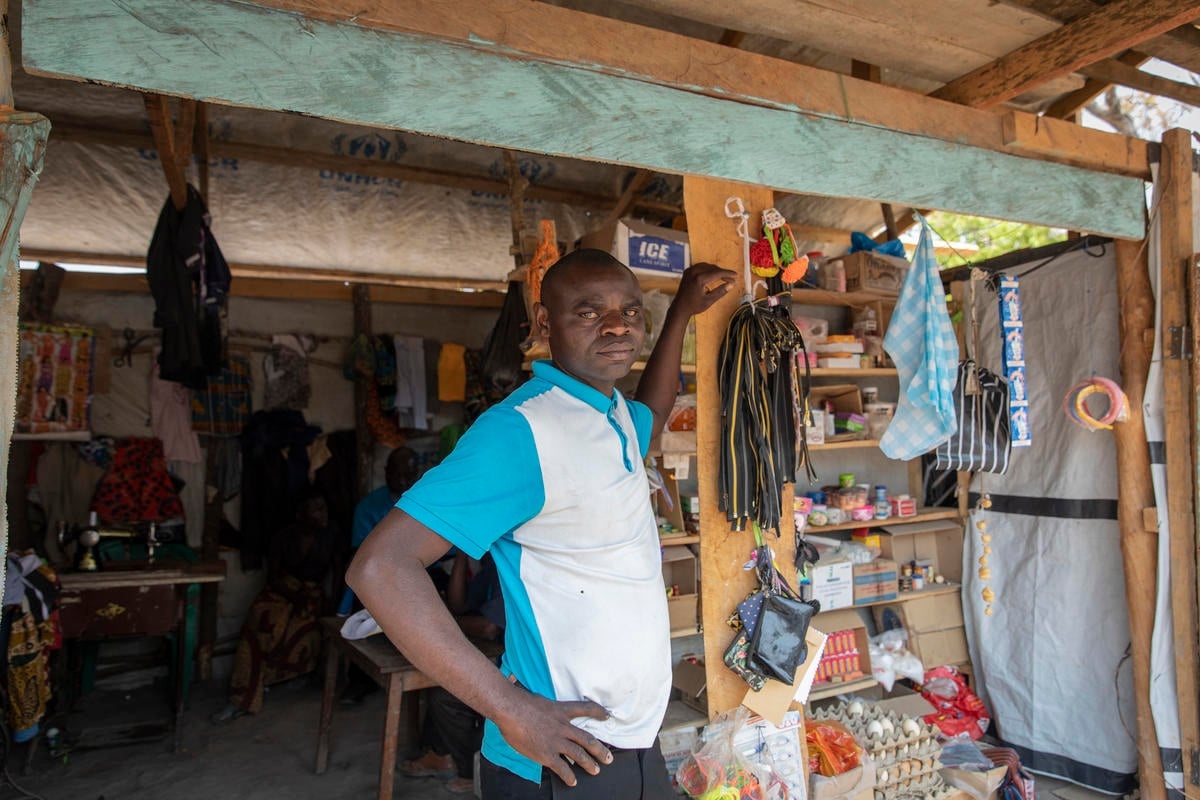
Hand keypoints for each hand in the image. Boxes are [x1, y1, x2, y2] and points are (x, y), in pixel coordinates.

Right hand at [494, 691, 612, 785]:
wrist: (510, 709)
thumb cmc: (520, 702)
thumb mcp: (541, 701)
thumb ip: (548, 710)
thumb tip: (546, 714)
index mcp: (562, 710)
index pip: (586, 708)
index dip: (598, 712)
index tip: (606, 715)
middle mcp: (563, 726)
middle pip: (588, 739)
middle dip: (600, 750)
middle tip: (608, 758)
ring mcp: (556, 741)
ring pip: (579, 755)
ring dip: (589, 764)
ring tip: (596, 770)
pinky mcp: (546, 754)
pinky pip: (562, 768)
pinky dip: (569, 776)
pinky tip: (572, 781)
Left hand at [673, 262, 735, 316]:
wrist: (680, 308)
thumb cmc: (694, 306)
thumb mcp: (709, 300)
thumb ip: (721, 291)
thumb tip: (732, 284)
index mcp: (699, 279)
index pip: (717, 273)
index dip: (728, 274)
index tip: (735, 275)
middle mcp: (694, 272)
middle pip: (713, 268)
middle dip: (723, 273)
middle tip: (731, 279)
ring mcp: (690, 270)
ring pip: (707, 266)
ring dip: (716, 270)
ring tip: (724, 277)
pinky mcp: (687, 271)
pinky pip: (701, 267)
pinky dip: (708, 270)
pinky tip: (714, 275)